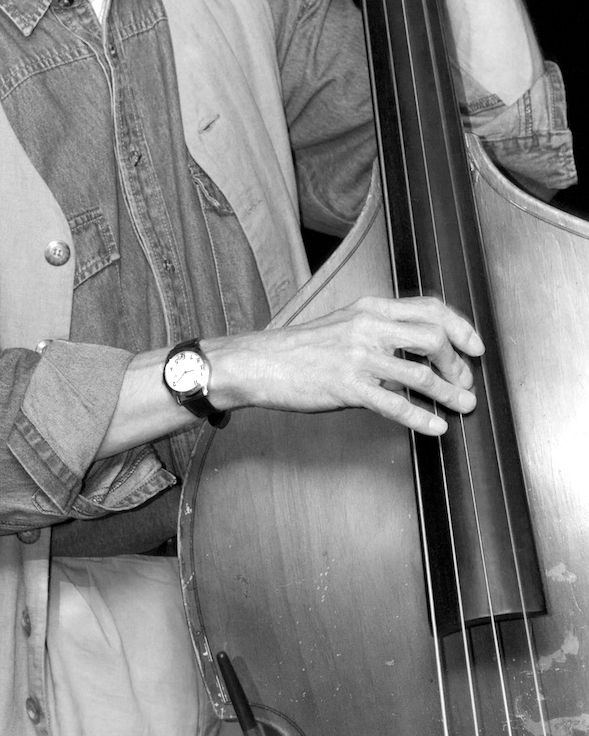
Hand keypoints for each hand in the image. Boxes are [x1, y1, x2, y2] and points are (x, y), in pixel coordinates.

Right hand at [219, 295, 483, 437]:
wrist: (261, 363)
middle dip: (457, 363)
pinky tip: (436, 427)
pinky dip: (422, 418)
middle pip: (433, 338)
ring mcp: (359, 357)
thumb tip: (417, 346)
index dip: (460, 327)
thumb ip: (378, 328)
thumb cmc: (301, 348)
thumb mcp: (343, 323)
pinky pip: (395, 404)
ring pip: (420, 374)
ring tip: (464, 405)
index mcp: (370, 308)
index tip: (475, 347)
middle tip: (465, 381)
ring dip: (449, 393)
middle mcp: (368, 327)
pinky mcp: (348, 387)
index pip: (430, 308)